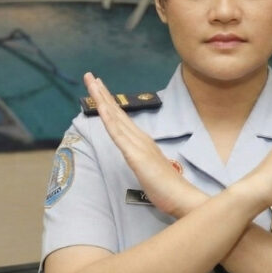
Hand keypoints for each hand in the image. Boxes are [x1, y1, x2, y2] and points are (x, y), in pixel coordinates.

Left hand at [83, 72, 197, 215]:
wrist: (181, 197)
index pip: (121, 118)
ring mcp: (137, 145)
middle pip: (116, 112)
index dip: (109, 101)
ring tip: (93, 83)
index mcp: (141, 140)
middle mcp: (139, 137)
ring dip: (103, 99)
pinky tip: (102, 108)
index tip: (99, 86)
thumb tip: (136, 155)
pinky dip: (109, 120)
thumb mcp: (149, 168)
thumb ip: (142, 159)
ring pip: (115, 118)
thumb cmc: (167, 187)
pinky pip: (118, 135)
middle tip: (90, 75)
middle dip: (102, 93)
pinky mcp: (135, 155)